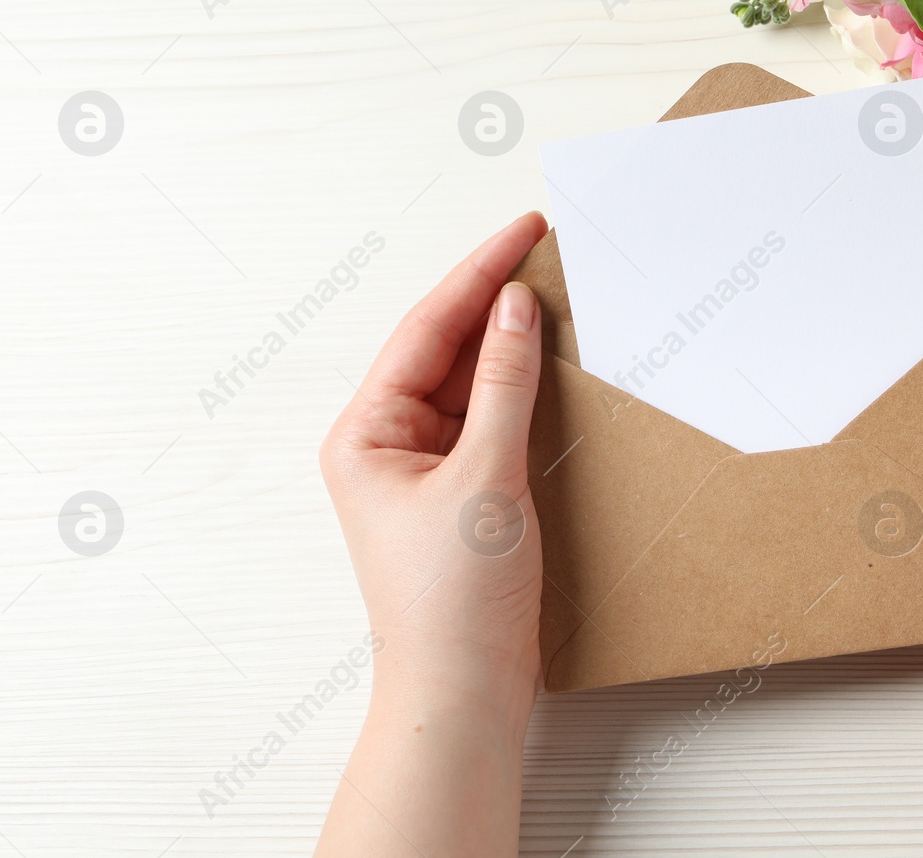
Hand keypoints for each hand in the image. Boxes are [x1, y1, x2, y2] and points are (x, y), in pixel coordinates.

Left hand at [316, 212, 547, 857]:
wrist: (463, 691)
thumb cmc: (453, 601)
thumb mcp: (485, 478)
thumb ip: (502, 385)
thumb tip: (516, 309)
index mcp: (366, 432)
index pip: (428, 328)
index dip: (479, 274)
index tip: (525, 231)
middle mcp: (385, 442)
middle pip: (444, 347)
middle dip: (494, 300)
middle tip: (546, 249)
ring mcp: (422, 468)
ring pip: (468, 381)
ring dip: (509, 343)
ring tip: (556, 293)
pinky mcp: (459, 493)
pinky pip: (487, 420)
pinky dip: (519, 390)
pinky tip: (551, 365)